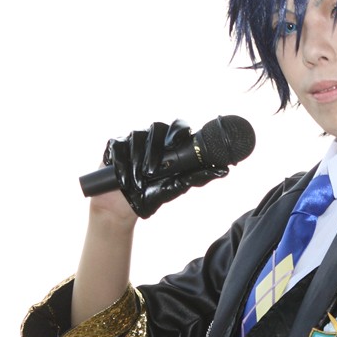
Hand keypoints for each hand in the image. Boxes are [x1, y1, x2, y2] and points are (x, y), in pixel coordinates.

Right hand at [102, 120, 227, 218]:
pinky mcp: (113, 147)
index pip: (177, 128)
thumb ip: (196, 178)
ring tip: (140, 181)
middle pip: (156, 128)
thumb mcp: (174, 188)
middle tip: (154, 169)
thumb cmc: (149, 195)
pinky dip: (121, 163)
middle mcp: (150, 139)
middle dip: (156, 148)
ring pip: (137, 137)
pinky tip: (123, 178)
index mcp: (167, 145)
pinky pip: (118, 147)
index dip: (178, 131)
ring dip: (139, 160)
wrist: (121, 209)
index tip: (178, 142)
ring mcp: (130, 141)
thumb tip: (223, 171)